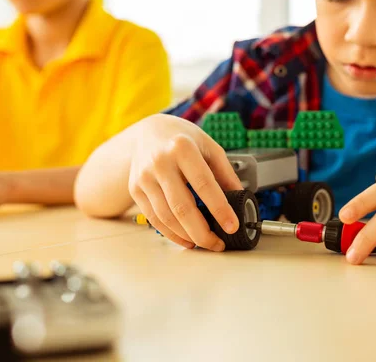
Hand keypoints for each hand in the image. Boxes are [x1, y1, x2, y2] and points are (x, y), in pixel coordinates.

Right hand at [128, 115, 242, 250]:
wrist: (148, 131)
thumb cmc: (182, 138)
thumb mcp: (209, 146)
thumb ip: (225, 172)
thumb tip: (239, 198)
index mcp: (182, 148)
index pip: (204, 184)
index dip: (219, 209)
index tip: (232, 225)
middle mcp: (160, 162)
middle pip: (181, 207)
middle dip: (202, 232)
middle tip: (218, 243)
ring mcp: (144, 177)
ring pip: (166, 217)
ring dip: (188, 236)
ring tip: (205, 243)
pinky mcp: (136, 189)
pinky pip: (154, 218)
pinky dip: (172, 233)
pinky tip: (186, 239)